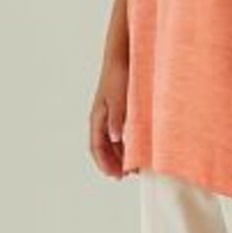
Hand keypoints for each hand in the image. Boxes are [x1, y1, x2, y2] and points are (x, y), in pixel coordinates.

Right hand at [89, 56, 128, 178]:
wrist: (122, 57)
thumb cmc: (119, 75)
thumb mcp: (119, 98)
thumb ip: (117, 118)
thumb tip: (115, 138)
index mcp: (98, 118)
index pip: (96, 147)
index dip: (105, 163)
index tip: (116, 176)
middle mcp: (101, 119)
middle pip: (103, 148)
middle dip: (112, 163)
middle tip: (125, 176)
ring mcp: (109, 115)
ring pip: (111, 142)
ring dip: (119, 155)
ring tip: (131, 167)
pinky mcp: (118, 110)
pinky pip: (118, 133)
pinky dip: (124, 144)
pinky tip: (135, 149)